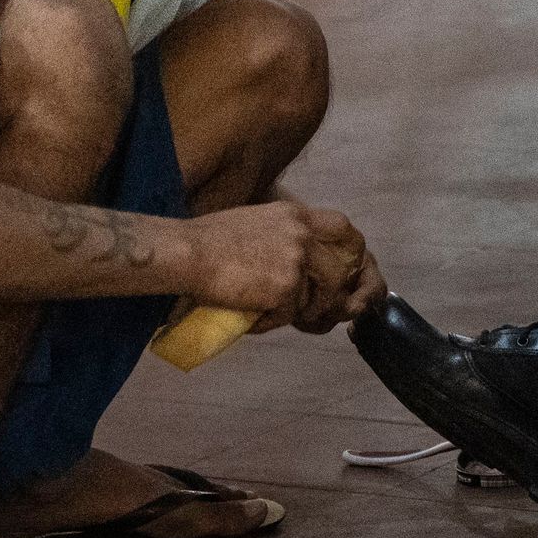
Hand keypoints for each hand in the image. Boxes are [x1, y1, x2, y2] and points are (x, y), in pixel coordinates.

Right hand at [192, 198, 382, 331]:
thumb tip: (293, 262)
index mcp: (294, 215)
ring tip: (265, 312)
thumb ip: (281, 237)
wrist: (187, 253)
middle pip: (339, 271)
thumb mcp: (254, 223)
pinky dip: (270, 322)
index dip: (350, 251)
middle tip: (313, 309)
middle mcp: (302, 234)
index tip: (344, 269)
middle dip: (331, 296)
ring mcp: (297, 260)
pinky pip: (289, 316)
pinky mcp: (286, 287)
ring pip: (314, 298)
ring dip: (294, 313)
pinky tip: (249, 317)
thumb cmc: (206, 240)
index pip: (343, 227)